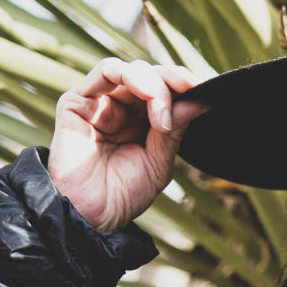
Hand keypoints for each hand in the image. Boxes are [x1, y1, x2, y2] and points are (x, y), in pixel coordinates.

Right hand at [49, 58, 210, 230]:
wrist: (90, 215)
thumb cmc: (122, 194)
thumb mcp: (159, 161)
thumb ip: (175, 129)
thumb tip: (201, 100)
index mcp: (142, 122)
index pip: (167, 92)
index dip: (187, 86)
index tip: (209, 89)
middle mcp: (121, 108)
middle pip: (153, 76)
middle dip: (176, 81)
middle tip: (193, 91)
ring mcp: (100, 102)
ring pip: (133, 71)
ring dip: (156, 85)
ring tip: (164, 116)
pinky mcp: (77, 101)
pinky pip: (105, 71)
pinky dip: (133, 77)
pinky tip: (150, 99)